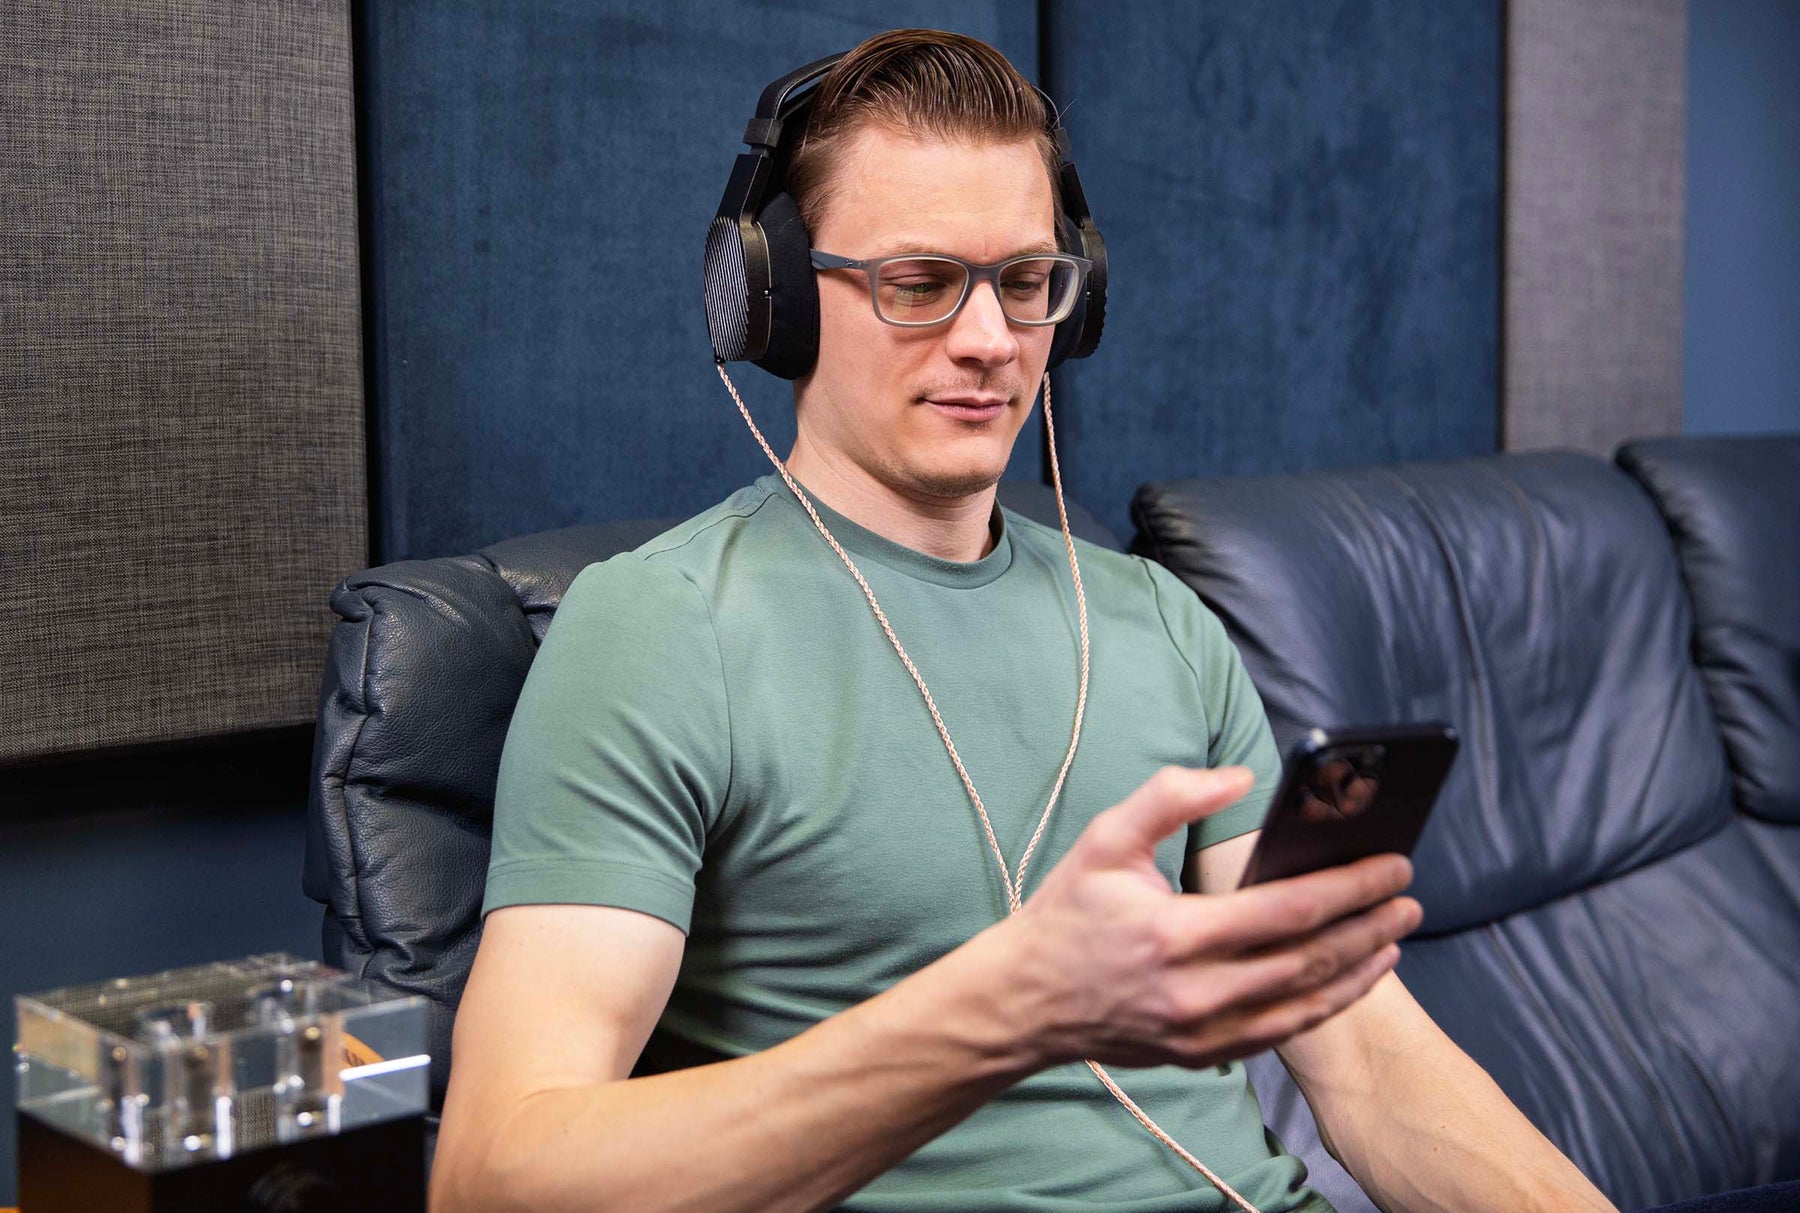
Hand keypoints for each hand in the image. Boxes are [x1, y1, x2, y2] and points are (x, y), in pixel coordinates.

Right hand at [1002, 765, 1420, 1069]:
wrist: (1025, 1000)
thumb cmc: (1068, 913)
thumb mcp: (1105, 840)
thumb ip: (1169, 797)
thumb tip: (1241, 778)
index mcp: (1176, 933)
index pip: (1288, 910)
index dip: (1349, 887)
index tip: (1392, 866)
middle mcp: (1196, 991)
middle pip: (1310, 958)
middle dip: (1369, 924)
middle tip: (1410, 896)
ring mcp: (1202, 1032)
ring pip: (1305, 1002)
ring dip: (1359, 969)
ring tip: (1394, 935)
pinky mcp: (1202, 1054)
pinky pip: (1281, 1032)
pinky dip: (1324, 1005)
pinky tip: (1348, 979)